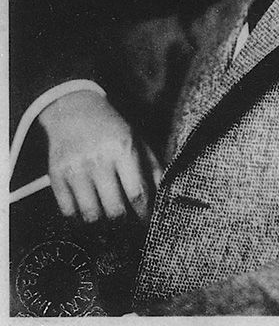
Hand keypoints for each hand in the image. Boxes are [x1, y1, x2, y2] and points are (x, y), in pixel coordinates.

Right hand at [38, 90, 162, 222]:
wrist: (74, 109)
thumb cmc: (112, 128)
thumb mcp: (138, 139)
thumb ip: (153, 168)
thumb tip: (164, 198)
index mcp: (122, 149)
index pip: (137, 193)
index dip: (145, 215)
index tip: (148, 224)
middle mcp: (98, 160)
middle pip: (115, 211)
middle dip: (125, 226)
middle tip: (129, 228)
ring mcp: (75, 170)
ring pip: (91, 217)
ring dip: (103, 227)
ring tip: (110, 225)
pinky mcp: (56, 177)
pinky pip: (68, 213)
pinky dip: (80, 222)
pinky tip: (90, 217)